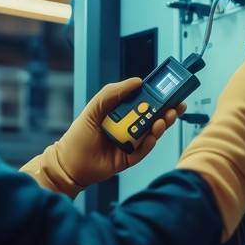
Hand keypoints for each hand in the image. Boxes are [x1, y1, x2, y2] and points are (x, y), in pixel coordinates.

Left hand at [21, 77, 185, 196]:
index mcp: (122, 113)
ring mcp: (130, 143)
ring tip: (164, 119)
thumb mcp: (94, 108)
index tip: (170, 92)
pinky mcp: (130, 158)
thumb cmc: (79, 135)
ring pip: (151, 134)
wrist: (69, 163)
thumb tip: (137, 81)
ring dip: (160, 126)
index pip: (144, 103)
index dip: (158, 98)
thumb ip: (113, 92)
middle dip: (166, 112)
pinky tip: (152, 137)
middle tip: (175, 106)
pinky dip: (149, 144)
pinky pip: (143, 151)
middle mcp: (129, 127)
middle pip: (152, 118)